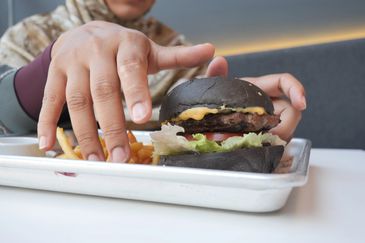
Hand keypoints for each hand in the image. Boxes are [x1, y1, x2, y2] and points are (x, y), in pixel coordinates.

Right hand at [37, 21, 214, 161]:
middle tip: (120, 155)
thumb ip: (177, 55)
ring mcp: (72, 63)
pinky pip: (49, 100)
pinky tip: (52, 145)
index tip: (141, 118)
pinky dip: (49, 123)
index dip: (135, 93)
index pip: (131, 69)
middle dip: (110, 126)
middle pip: (102, 92)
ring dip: (84, 133)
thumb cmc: (121, 45)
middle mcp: (96, 51)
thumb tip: (210, 51)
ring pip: (76, 101)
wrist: (83, 31)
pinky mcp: (54, 73)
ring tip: (95, 159)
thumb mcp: (149, 48)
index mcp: (125, 45)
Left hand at [204, 57, 305, 141]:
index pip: (284, 83)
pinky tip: (255, 152)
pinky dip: (268, 150)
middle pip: (291, 114)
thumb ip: (214, 75)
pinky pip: (274, 145)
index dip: (296, 90)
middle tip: (272, 137)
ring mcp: (268, 124)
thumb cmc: (214, 104)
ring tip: (256, 146)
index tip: (301, 103)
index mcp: (258, 89)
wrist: (208, 124)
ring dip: (276, 141)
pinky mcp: (265, 140)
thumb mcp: (213, 90)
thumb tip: (218, 60)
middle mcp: (267, 106)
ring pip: (285, 133)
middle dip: (286, 126)